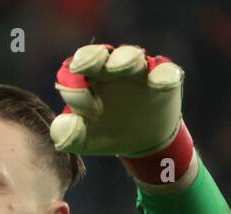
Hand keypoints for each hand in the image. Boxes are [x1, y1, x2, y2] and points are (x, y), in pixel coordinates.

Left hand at [50, 44, 183, 157]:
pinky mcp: (164, 78)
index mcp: (87, 80)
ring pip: (131, 56)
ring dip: (125, 59)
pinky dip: (163, 75)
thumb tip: (65, 126)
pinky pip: (165, 71)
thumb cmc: (106, 132)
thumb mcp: (84, 139)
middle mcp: (110, 69)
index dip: (70, 83)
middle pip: (99, 56)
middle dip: (91, 57)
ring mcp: (138, 71)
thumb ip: (68, 134)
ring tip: (120, 68)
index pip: (74, 74)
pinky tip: (159, 82)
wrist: (142, 141)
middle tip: (81, 64)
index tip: (67, 92)